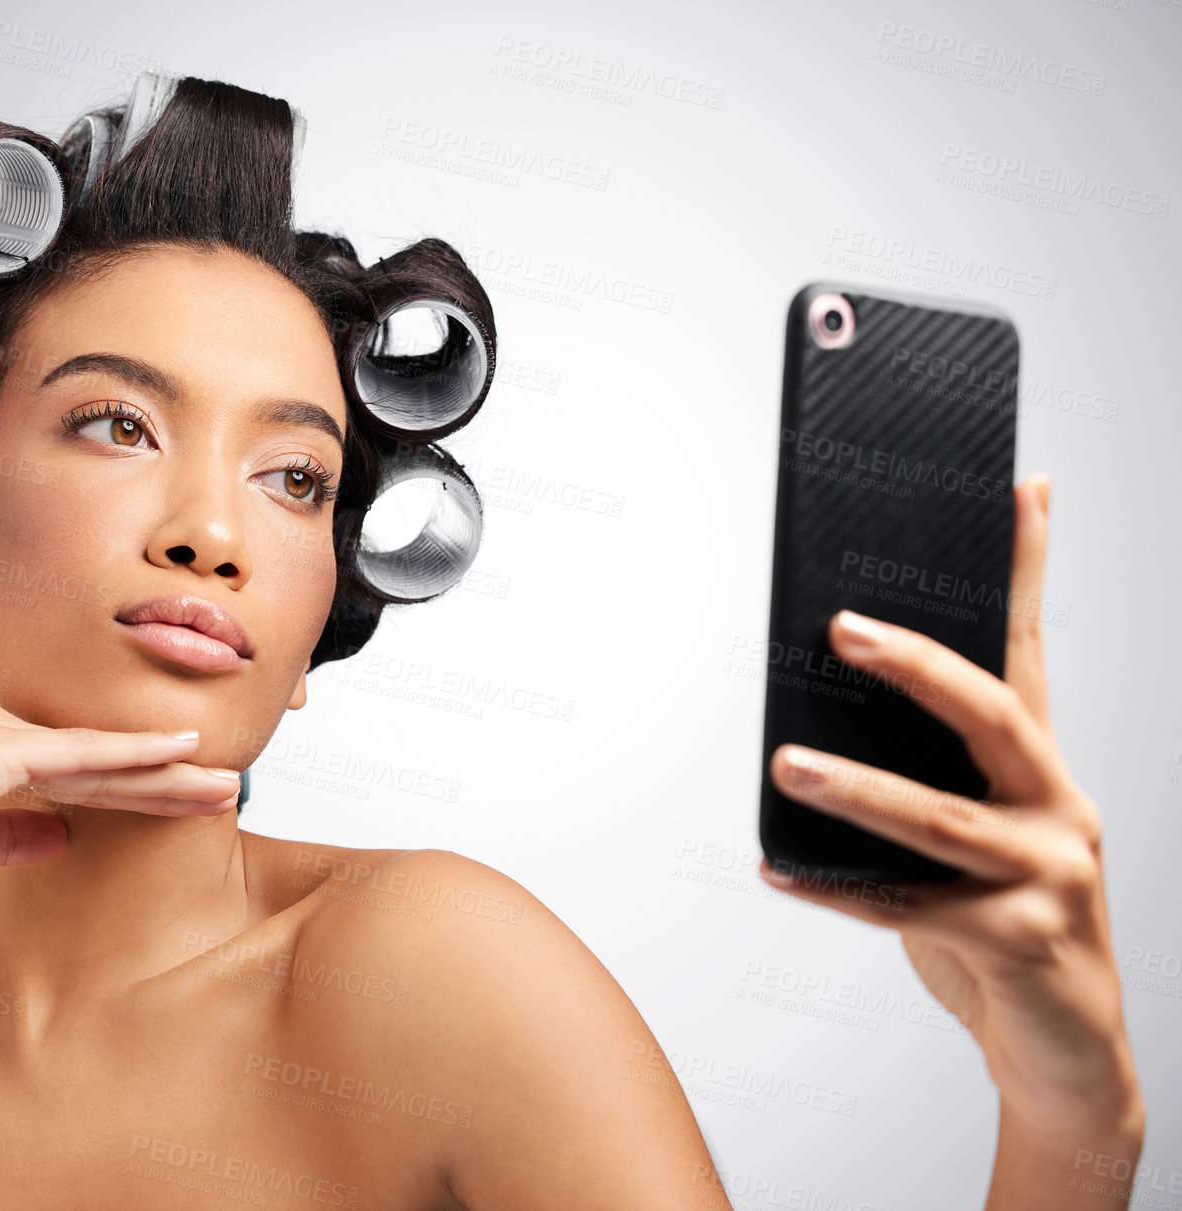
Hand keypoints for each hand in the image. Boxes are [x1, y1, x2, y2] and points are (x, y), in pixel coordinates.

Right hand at [0, 683, 239, 898]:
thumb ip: (7, 833)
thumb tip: (65, 836)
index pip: (63, 764)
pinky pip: (79, 758)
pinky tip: (181, 757)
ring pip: (96, 758)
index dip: (122, 781)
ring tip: (223, 785)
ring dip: (165, 775)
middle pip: (90, 756)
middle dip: (160, 776)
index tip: (173, 794)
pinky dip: (133, 760)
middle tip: (220, 786)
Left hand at [758, 474, 1142, 1134]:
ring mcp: (1050, 877)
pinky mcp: (1021, 943)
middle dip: (917, 666)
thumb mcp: (970, 843)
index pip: (1030, 651)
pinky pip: (910, 908)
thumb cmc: (1000, 931)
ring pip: (940, 820)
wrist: (1060, 1051)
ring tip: (784, 763)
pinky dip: (838, 889)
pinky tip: (779, 872)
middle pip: (994, 715)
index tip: (1022, 489)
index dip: (1028, 570)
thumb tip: (812, 727)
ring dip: (855, 788)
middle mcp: (1059, 809)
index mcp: (1042, 771)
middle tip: (843, 627)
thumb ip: (922, 784)